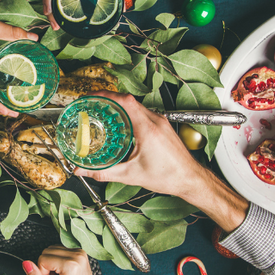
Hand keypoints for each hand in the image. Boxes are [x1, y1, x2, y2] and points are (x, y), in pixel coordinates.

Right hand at [21, 247, 103, 274]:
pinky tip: (64, 272)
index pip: (42, 259)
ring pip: (52, 249)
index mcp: (71, 265)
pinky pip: (60, 249)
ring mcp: (80, 252)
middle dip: (47, 267)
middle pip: (46, 252)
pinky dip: (58, 260)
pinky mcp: (80, 251)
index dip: (43, 273)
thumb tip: (26, 263)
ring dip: (52, 263)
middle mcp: (77, 255)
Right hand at [76, 92, 202, 195]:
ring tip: (104, 112)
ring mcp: (161, 122)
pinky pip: (143, 113)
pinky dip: (129, 114)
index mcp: (147, 128)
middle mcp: (156, 121)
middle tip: (93, 104)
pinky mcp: (163, 126)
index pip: (125, 101)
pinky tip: (121, 124)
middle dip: (108, 99)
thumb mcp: (131, 175)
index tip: (92, 96)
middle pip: (128, 100)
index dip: (106, 95)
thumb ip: (104, 172)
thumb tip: (84, 171)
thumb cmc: (169, 176)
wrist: (190, 179)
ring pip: (136, 106)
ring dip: (119, 106)